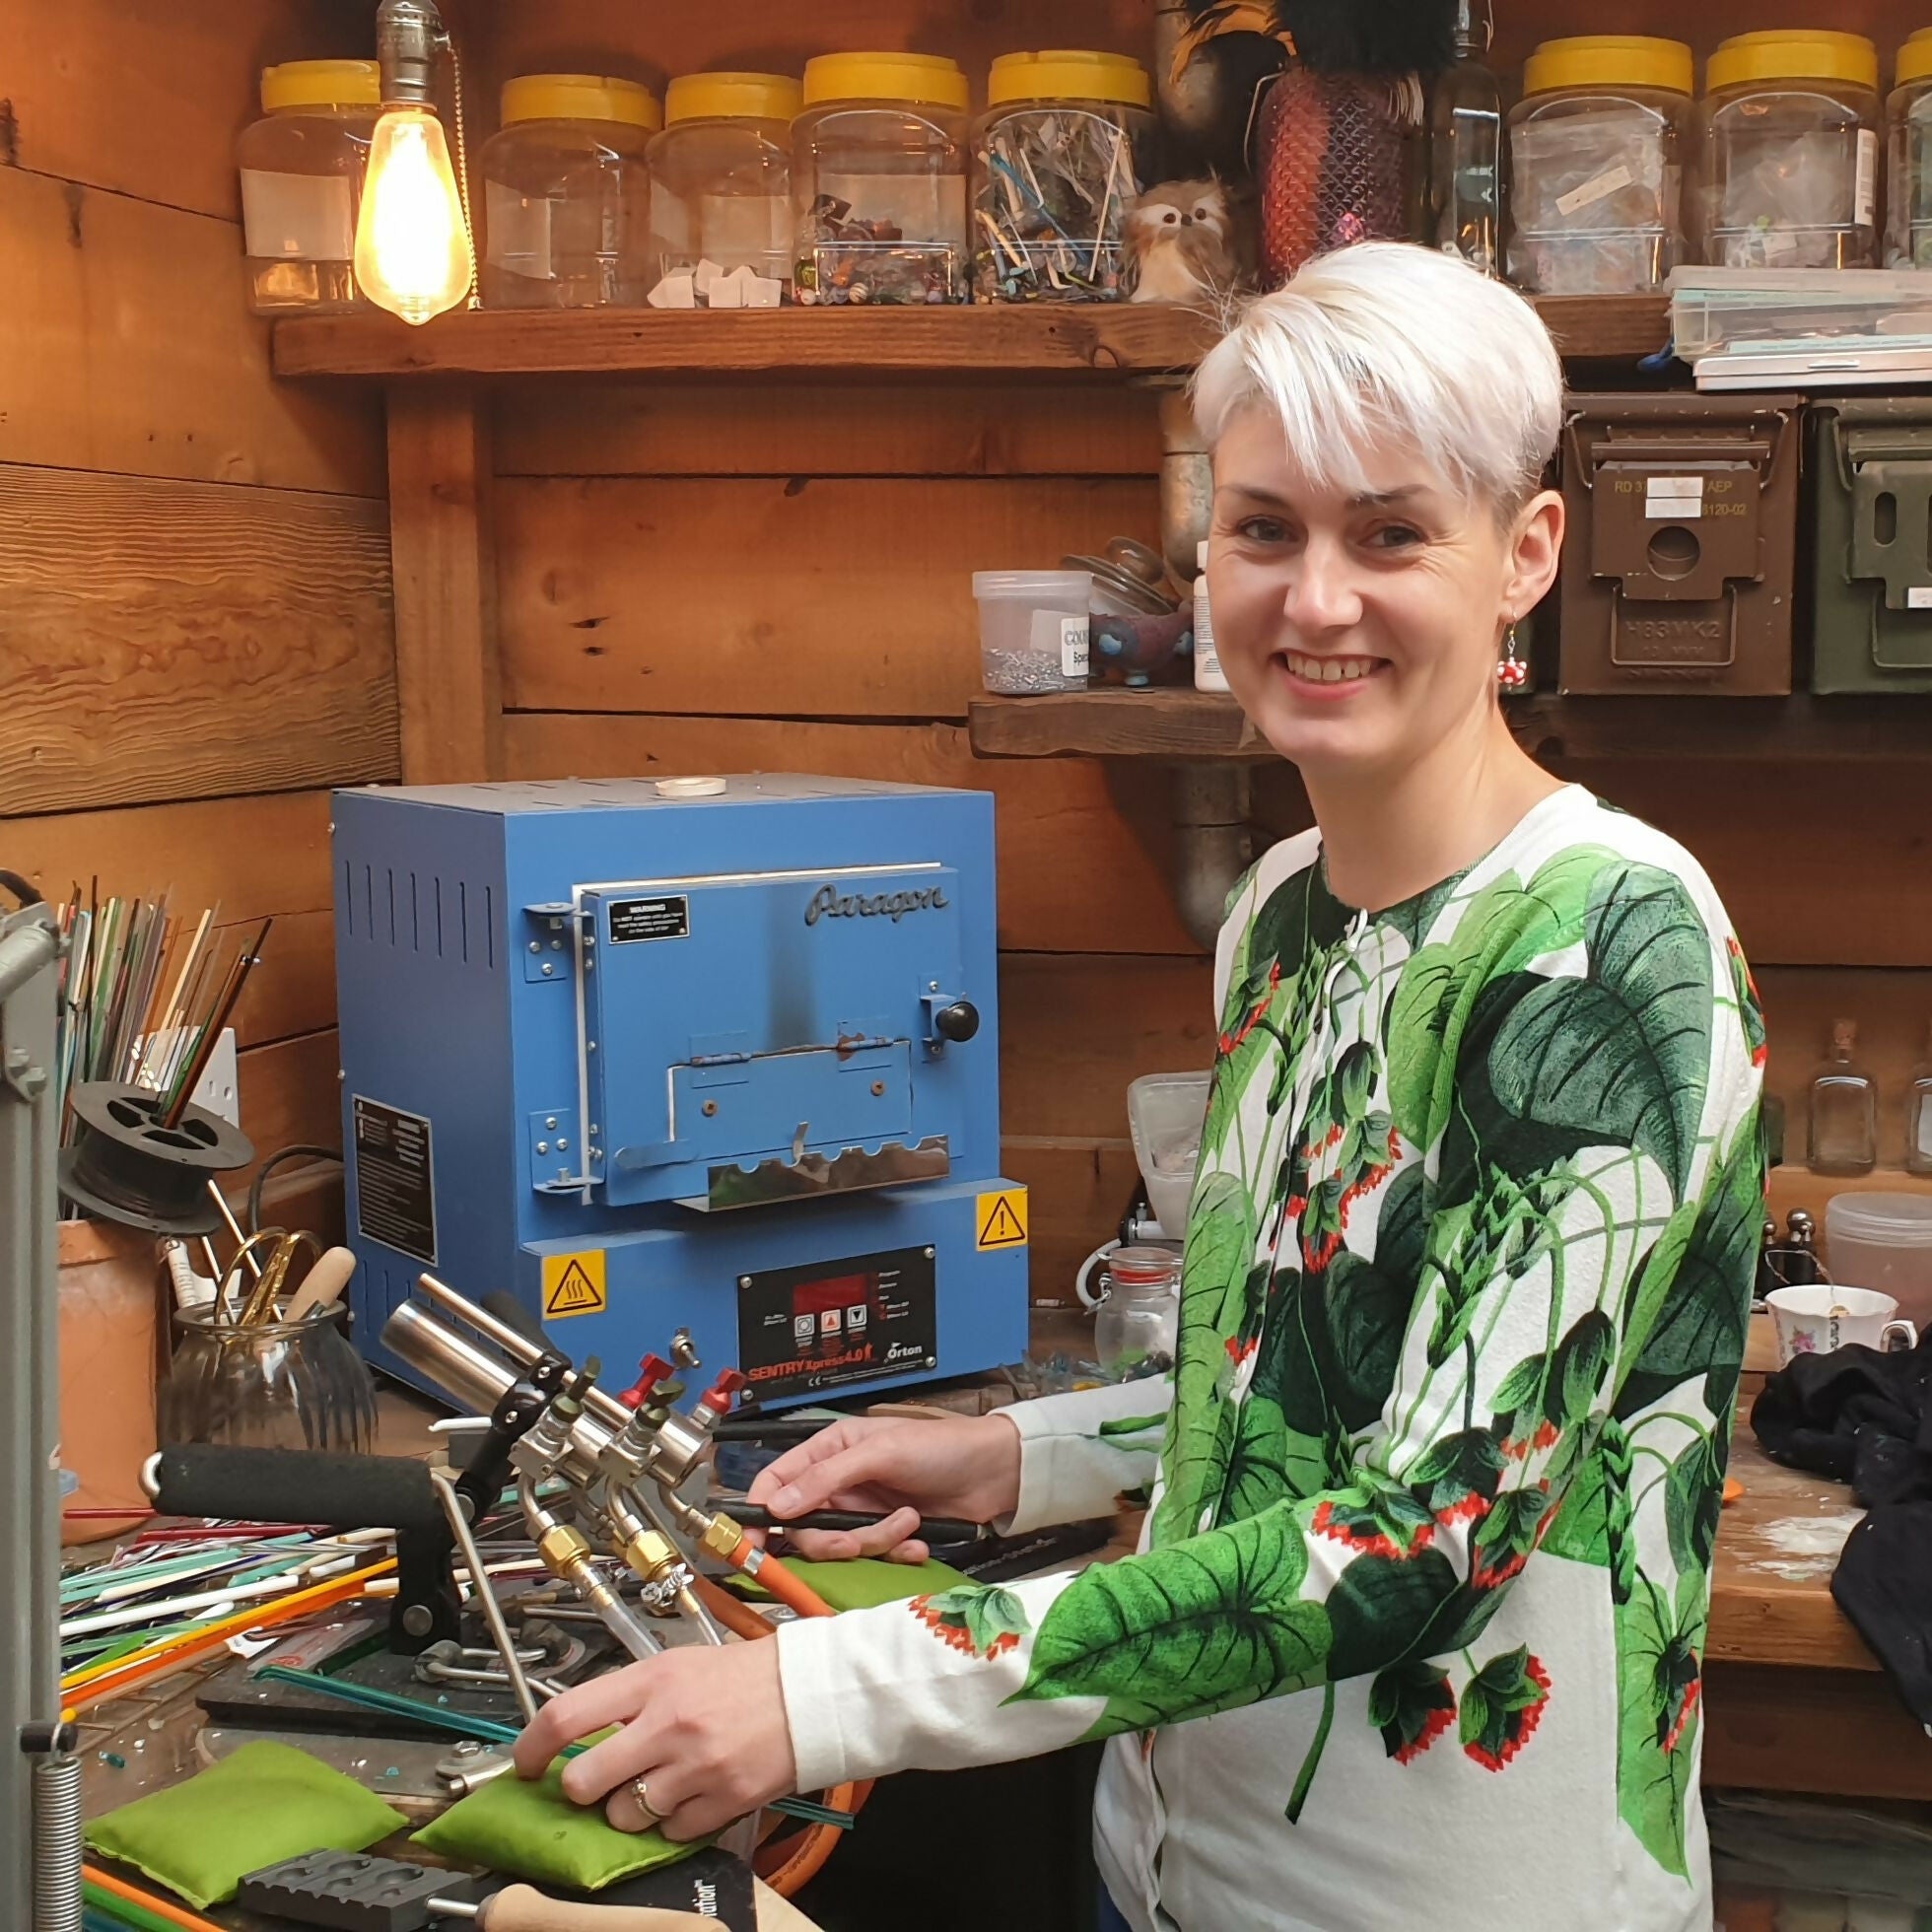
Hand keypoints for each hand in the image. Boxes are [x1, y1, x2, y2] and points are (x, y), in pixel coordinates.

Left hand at [512, 1639, 795, 1840]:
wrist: (810, 1694)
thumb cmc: (743, 1676)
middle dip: (582, 1790)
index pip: (567, 1715)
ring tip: (657, 1784)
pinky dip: (674, 1822)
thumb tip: (580, 1733)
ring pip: (624, 1816)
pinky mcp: (722, 1801)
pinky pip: (671, 1832)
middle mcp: (668, 1724)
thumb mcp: (678, 1666)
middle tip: (596, 1782)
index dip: (531, 1746)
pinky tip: (692, 1793)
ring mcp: (696, 1767)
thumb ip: (629, 1696)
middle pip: (584, 1781)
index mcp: (653, 1681)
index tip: (525, 1762)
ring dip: (630, 1809)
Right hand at [746, 1412, 1021, 1562]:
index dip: (759, 1513)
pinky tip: (918, 1538)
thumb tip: (778, 1505)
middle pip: (805, 1528)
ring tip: (907, 1522)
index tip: (751, 1544)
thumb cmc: (938, 1446)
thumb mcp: (879, 1452)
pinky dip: (896, 1552)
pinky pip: (873, 1558)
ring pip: (841, 1547)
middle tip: (856, 1539)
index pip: (776, 1483)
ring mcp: (863, 1511)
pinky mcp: (887, 1534)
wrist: (993, 1472)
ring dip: (875, 1541)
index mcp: (827, 1452)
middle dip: (833, 1540)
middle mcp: (839, 1483)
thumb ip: (826, 1477)